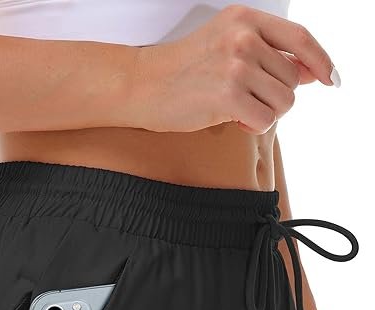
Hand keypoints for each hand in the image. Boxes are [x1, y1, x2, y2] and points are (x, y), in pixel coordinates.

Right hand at [129, 4, 336, 134]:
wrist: (142, 85)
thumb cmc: (182, 71)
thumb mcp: (226, 47)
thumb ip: (268, 55)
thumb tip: (312, 72)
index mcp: (245, 20)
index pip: (300, 38)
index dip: (321, 60)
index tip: (331, 78)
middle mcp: (244, 38)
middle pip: (293, 79)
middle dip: (276, 97)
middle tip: (247, 100)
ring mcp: (236, 66)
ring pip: (284, 102)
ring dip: (266, 113)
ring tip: (237, 109)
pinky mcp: (228, 95)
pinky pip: (265, 120)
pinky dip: (253, 126)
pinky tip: (232, 119)